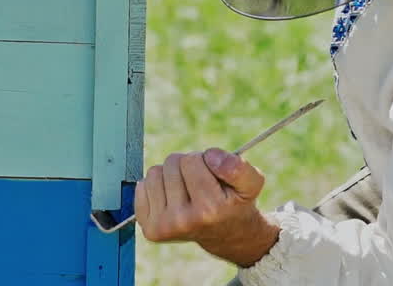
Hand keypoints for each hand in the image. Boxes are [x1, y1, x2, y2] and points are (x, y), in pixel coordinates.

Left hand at [135, 148, 279, 268]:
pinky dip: (155, 187)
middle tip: (200, 185)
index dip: (204, 160)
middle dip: (187, 166)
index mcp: (209, 209)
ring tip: (187, 192)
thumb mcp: (251, 183)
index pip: (192, 160)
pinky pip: (141, 186)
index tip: (213, 177)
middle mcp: (184, 221)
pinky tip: (172, 200)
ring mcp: (164, 227)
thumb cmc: (235, 202)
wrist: (228, 236)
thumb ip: (238, 166)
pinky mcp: (151, 229)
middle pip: (172, 163)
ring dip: (170, 176)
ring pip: (155, 172)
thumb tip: (211, 156)